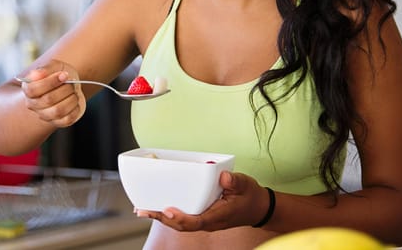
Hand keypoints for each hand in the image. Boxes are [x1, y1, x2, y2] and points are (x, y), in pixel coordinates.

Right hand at [18, 60, 85, 127]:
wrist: (69, 83)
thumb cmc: (59, 74)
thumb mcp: (53, 66)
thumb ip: (45, 69)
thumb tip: (38, 74)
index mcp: (28, 88)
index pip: (33, 89)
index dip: (50, 82)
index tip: (64, 75)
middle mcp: (33, 104)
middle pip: (48, 100)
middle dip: (65, 89)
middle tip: (72, 82)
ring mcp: (45, 115)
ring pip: (58, 111)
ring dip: (71, 99)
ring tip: (74, 92)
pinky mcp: (58, 122)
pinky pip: (67, 120)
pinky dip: (75, 109)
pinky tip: (75, 101)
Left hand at [135, 171, 270, 231]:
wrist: (258, 208)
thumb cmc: (250, 197)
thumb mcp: (245, 185)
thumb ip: (234, 182)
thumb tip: (223, 177)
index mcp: (218, 216)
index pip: (195, 221)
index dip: (180, 218)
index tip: (167, 211)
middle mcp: (208, 221)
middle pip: (181, 224)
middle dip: (161, 218)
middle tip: (142, 210)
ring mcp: (204, 220)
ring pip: (179, 223)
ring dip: (161, 216)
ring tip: (142, 209)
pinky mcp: (202, 216)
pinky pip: (183, 217)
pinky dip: (169, 214)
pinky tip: (157, 207)